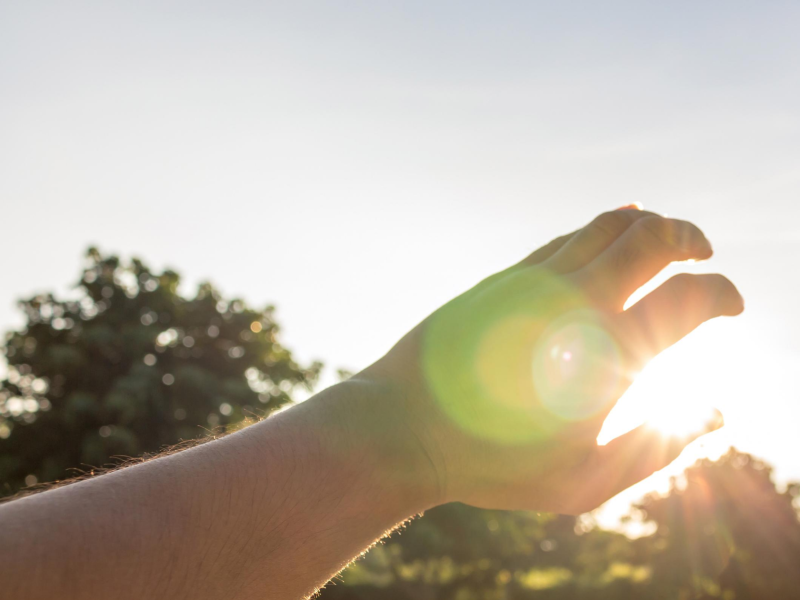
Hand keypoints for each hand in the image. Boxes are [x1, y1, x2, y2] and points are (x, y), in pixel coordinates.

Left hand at [364, 208, 742, 513]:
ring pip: (607, 225)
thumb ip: (657, 450)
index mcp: (608, 351)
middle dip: (689, 238)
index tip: (729, 303)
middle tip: (702, 252)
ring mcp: (536, 282)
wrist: (404, 428)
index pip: (691, 299)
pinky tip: (609, 233)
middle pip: (653, 239)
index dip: (723, 295)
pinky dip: (599, 229)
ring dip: (647, 223)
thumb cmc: (494, 464)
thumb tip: (719, 417)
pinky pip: (564, 239)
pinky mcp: (503, 279)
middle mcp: (576, 302)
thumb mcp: (584, 481)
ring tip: (664, 234)